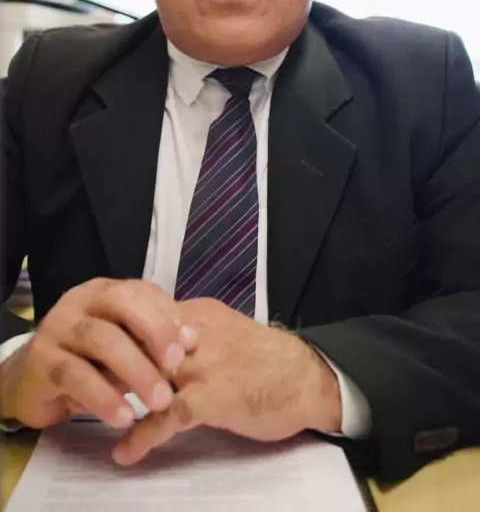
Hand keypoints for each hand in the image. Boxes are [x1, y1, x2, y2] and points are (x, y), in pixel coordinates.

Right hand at [0, 278, 197, 429]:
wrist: (30, 381)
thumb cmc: (88, 360)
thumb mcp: (122, 344)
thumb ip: (150, 339)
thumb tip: (191, 342)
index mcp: (103, 291)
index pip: (140, 291)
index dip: (168, 314)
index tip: (192, 343)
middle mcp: (78, 302)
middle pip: (121, 305)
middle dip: (154, 333)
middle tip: (177, 367)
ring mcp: (56, 328)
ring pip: (101, 340)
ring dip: (135, 370)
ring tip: (160, 402)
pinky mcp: (40, 361)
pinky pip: (76, 376)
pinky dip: (104, 397)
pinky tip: (125, 417)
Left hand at [112, 298, 340, 465]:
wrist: (308, 377)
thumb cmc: (266, 358)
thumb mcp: (224, 332)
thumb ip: (189, 334)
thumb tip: (154, 342)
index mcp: (198, 314)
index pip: (144, 315)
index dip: (115, 333)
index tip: (91, 351)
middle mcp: (198, 333)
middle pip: (139, 340)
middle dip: (107, 361)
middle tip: (81, 381)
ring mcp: (206, 365)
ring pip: (148, 373)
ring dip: (116, 395)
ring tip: (91, 412)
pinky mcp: (216, 396)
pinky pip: (169, 416)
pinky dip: (143, 435)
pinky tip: (126, 452)